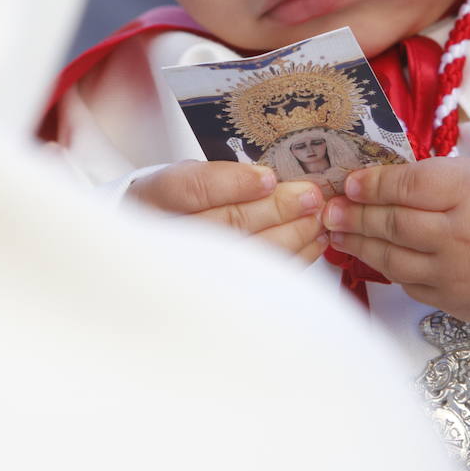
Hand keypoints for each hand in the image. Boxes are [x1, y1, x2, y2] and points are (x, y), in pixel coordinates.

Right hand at [128, 161, 326, 261]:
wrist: (161, 242)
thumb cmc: (179, 206)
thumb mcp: (187, 178)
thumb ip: (222, 175)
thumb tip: (276, 179)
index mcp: (153, 198)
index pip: (191, 190)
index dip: (233, 184)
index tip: (268, 178)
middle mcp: (165, 238)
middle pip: (226, 225)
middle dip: (275, 209)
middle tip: (310, 196)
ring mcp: (187, 272)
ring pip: (246, 256)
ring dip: (291, 235)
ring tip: (316, 217)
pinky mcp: (215, 295)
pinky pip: (260, 279)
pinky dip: (292, 259)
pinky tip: (311, 242)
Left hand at [322, 154, 469, 323]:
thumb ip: (448, 173)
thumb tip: (398, 179)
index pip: (405, 185)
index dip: (371, 183)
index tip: (350, 181)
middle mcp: (460, 235)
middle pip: (392, 223)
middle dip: (354, 215)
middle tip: (328, 208)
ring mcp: (458, 274)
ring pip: (393, 259)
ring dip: (360, 245)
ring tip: (337, 234)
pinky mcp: (459, 303)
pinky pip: (412, 286)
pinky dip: (390, 270)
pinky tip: (375, 257)